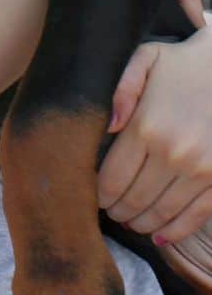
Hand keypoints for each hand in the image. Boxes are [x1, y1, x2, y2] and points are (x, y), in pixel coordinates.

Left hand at [98, 18, 211, 245]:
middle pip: (133, 200)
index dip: (98, 195)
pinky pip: (195, 217)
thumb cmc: (182, 64)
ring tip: (130, 220)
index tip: (93, 196)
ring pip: (161, 214)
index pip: (111, 179)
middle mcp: (173, 153)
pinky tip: (159, 235)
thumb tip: (108, 128)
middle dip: (116, 211)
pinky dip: (174, 232)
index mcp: (146, 126)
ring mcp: (200, 170)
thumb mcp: (145, 59)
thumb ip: (120, 90)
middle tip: (109, 211)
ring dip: (141, 224)